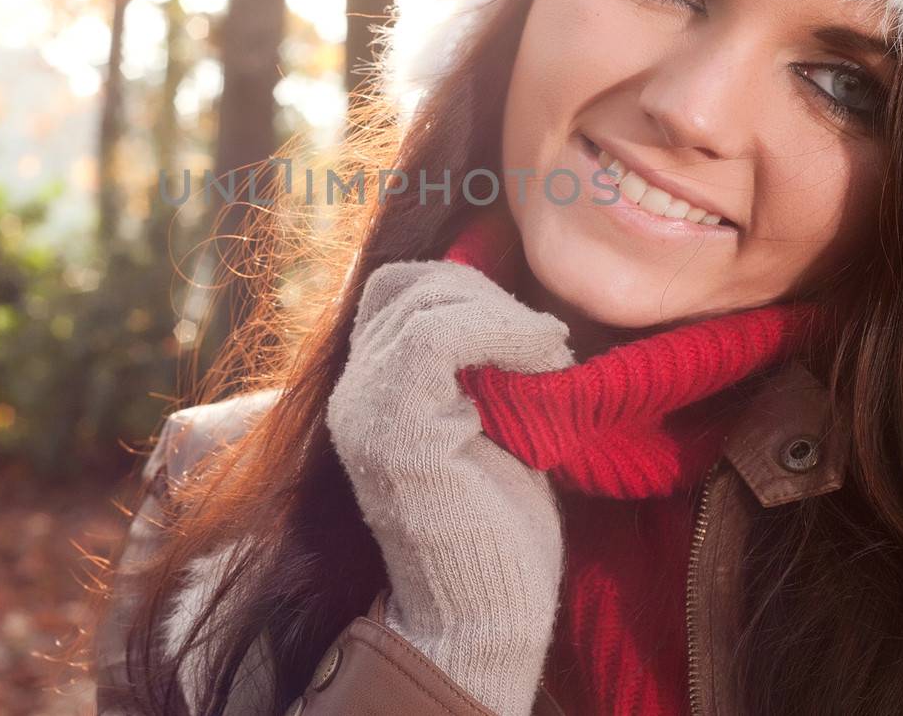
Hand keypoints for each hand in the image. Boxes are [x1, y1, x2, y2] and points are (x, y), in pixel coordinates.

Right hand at [325, 259, 574, 715]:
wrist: (484, 617)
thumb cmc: (498, 528)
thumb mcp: (489, 420)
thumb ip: (477, 365)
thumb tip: (509, 301)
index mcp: (369, 389)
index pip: (394, 288)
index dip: (461, 285)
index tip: (527, 328)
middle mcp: (352, 393)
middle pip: (408, 285)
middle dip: (486, 294)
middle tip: (545, 340)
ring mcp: (366, 411)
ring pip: (423, 304)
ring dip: (501, 313)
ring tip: (550, 352)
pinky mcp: (394, 432)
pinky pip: (435, 339)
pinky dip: (500, 330)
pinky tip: (543, 358)